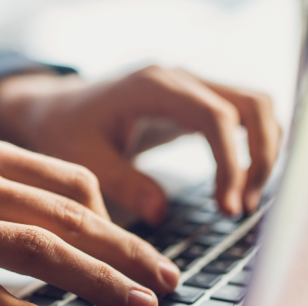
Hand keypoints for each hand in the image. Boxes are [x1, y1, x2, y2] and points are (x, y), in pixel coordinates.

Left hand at [0, 66, 281, 223]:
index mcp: (151, 87)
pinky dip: (250, 147)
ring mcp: (189, 88)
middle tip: (242, 207)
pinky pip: (240, 116)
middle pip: (250, 104)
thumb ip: (121, 182)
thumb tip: (160, 214)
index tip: (226, 205)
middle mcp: (178, 80)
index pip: (214, 116)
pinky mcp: (192, 104)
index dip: (230, 162)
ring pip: (253, 107)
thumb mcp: (83, 159)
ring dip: (261, 152)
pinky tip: (236, 185)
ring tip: (242, 202)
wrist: (55, 110)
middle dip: (259, 156)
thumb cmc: (63, 131)